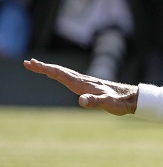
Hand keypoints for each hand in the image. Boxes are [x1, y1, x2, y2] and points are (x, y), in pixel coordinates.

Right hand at [23, 59, 138, 115]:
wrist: (131, 98)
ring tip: (38, 66)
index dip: (45, 69)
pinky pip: (70, 78)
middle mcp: (83, 80)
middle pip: (59, 71)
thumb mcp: (107, 104)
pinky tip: (58, 76)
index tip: (31, 63)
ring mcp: (86, 82)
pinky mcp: (89, 86)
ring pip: (64, 73)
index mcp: (83, 83)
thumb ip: (95, 102)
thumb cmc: (119, 102)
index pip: (60, 74)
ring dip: (50, 69)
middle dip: (43, 67)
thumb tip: (81, 101)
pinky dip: (60, 75)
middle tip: (27, 62)